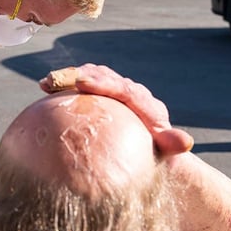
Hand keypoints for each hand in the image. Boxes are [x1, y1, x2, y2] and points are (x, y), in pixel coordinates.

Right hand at [41, 64, 193, 155]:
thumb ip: (172, 143)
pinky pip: (82, 87)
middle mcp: (131, 92)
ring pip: (91, 76)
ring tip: (46, 82)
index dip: (103, 83)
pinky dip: (65, 86)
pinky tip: (44, 91)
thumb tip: (186, 143)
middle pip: (104, 76)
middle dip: (78, 74)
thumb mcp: (165, 151)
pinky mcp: (101, 96)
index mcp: (146, 104)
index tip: (82, 82)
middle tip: (54, 79)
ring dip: (68, 76)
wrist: (152, 151)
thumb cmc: (157, 156)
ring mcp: (115, 91)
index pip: (124, 88)